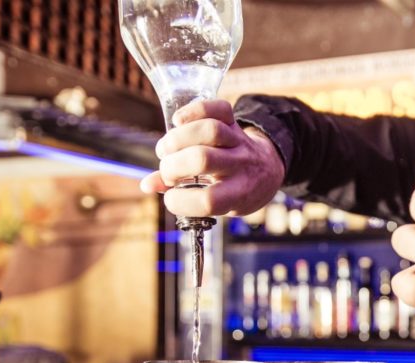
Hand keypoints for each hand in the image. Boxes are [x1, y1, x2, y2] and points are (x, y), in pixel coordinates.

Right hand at [139, 100, 284, 216]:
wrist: (267, 171)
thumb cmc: (234, 190)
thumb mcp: (218, 203)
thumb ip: (184, 194)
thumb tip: (147, 184)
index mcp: (239, 194)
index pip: (210, 200)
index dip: (181, 200)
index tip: (170, 196)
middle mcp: (241, 166)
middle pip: (203, 159)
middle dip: (174, 165)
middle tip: (168, 169)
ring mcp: (239, 142)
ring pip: (209, 130)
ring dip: (178, 138)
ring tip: (167, 148)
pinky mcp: (234, 122)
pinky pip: (218, 108)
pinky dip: (194, 110)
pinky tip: (178, 121)